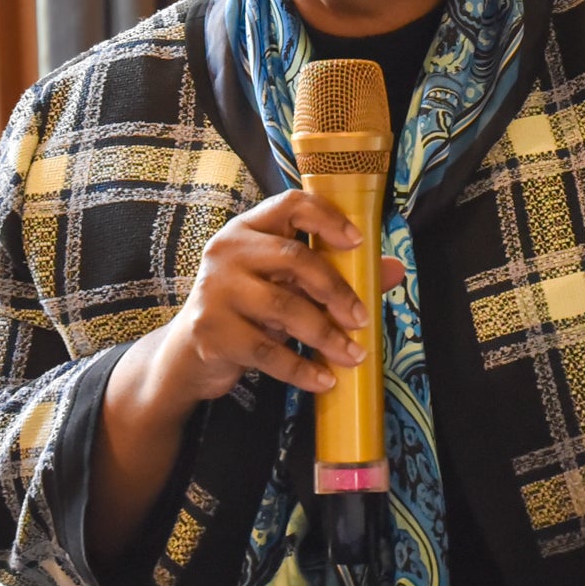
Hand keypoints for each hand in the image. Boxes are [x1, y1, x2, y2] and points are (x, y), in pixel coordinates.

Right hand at [146, 190, 405, 406]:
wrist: (189, 353)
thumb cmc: (249, 310)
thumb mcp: (286, 286)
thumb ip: (335, 274)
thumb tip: (395, 270)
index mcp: (249, 228)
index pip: (291, 204)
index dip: (327, 219)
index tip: (357, 242)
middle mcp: (228, 250)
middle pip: (294, 257)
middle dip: (336, 290)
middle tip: (361, 318)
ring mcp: (216, 290)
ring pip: (284, 308)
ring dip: (326, 336)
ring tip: (353, 355)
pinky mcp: (212, 331)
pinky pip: (268, 351)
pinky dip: (302, 369)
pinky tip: (324, 380)